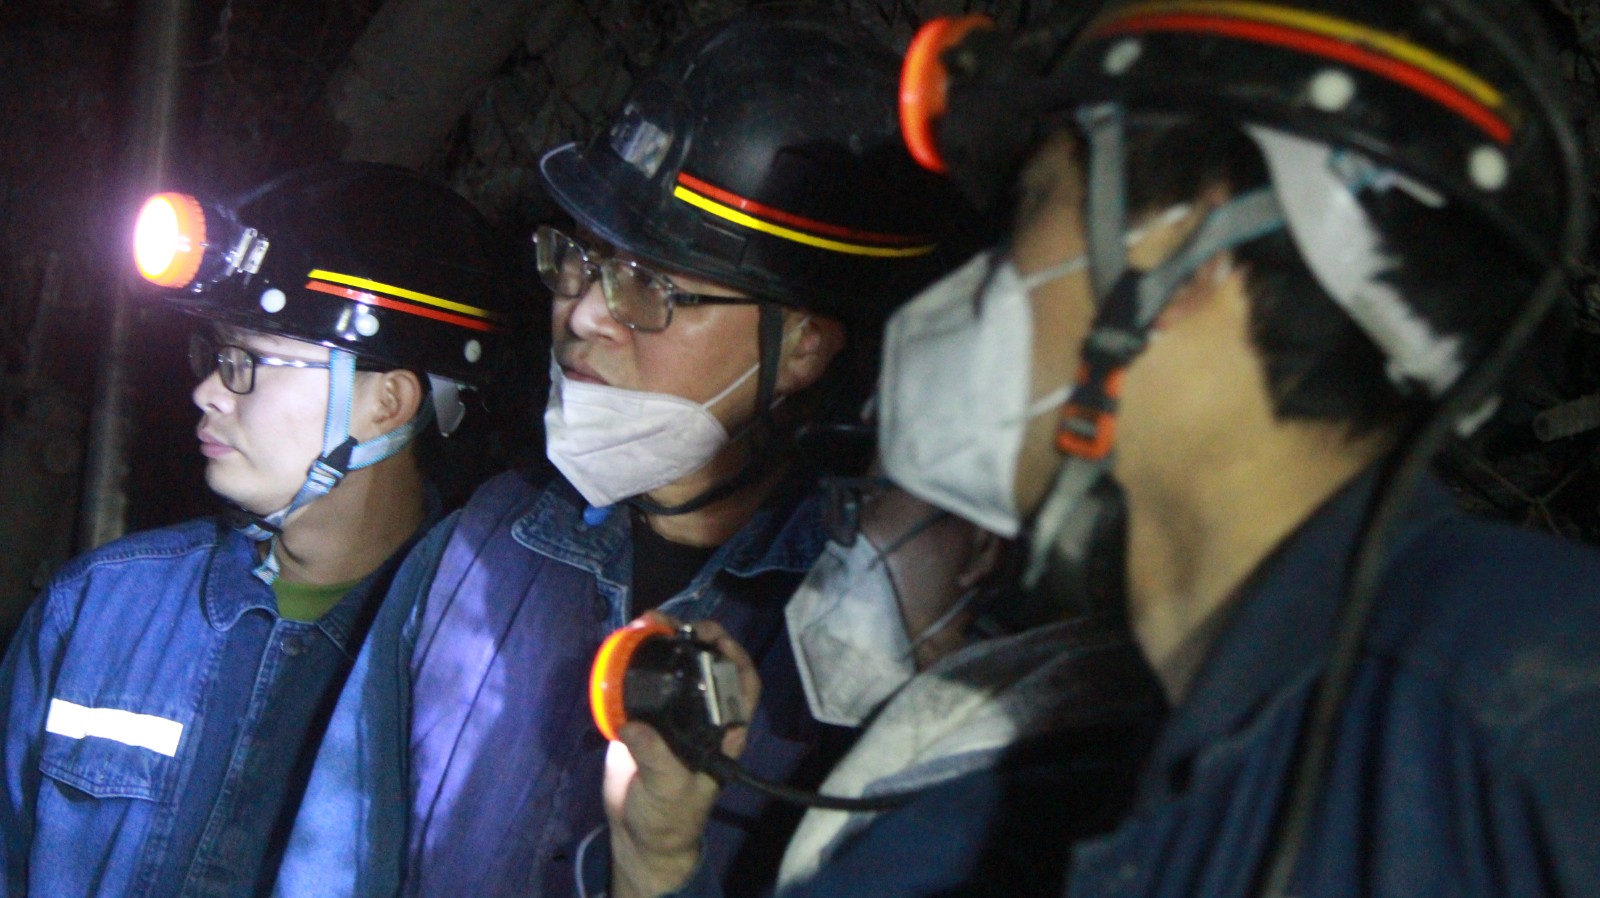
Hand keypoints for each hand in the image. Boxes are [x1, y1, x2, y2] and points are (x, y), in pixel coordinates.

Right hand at [604, 613, 761, 897]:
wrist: (638, 836)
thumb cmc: (669, 817)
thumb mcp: (670, 790)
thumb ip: (657, 759)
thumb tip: (634, 726)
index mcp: (721, 732)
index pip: (743, 687)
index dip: (737, 659)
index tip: (717, 639)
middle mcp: (701, 717)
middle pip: (707, 667)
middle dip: (696, 640)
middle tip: (678, 624)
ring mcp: (671, 716)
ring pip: (675, 669)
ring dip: (663, 642)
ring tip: (648, 621)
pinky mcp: (642, 719)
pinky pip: (641, 683)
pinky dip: (634, 660)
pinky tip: (625, 643)